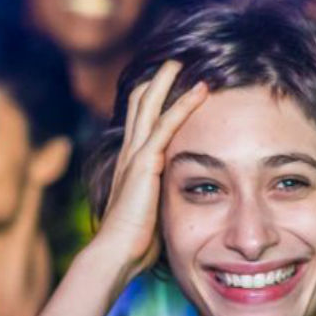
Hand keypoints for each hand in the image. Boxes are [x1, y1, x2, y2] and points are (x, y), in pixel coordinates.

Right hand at [93, 60, 206, 278]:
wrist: (116, 254)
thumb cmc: (135, 242)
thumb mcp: (152, 211)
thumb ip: (161, 197)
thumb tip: (180, 197)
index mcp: (131, 164)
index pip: (139, 123)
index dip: (150, 101)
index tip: (166, 84)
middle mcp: (129, 154)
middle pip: (138, 105)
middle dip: (155, 81)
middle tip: (172, 61)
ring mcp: (135, 156)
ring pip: (149, 107)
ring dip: (167, 82)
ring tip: (182, 61)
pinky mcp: (145, 164)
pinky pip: (167, 126)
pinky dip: (184, 105)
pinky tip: (200, 90)